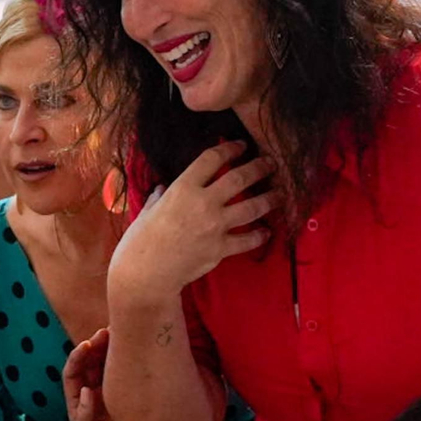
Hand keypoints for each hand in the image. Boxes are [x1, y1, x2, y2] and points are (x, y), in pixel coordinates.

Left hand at [64, 330, 144, 420]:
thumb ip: (85, 420)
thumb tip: (86, 392)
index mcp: (78, 404)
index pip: (73, 375)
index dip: (77, 358)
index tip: (86, 345)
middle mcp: (91, 395)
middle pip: (89, 364)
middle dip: (95, 346)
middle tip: (107, 331)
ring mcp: (109, 394)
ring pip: (106, 366)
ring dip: (110, 349)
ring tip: (120, 333)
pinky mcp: (126, 397)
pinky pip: (123, 375)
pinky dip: (126, 362)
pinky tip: (134, 351)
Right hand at [108, 142, 278, 311]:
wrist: (146, 274)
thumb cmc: (140, 241)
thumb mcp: (147, 211)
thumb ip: (159, 197)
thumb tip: (162, 189)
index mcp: (183, 188)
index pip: (212, 159)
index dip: (230, 149)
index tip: (241, 145)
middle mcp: (203, 203)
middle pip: (240, 178)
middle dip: (259, 167)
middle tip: (272, 163)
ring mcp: (215, 226)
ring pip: (253, 207)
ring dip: (270, 198)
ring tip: (281, 192)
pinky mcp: (221, 249)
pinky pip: (248, 240)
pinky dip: (260, 235)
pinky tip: (267, 231)